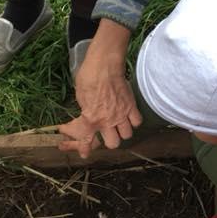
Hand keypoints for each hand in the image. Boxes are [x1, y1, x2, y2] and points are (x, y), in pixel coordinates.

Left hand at [59, 20, 141, 156]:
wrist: (104, 64)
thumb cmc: (88, 77)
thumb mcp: (79, 97)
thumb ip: (85, 111)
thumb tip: (87, 118)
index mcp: (91, 119)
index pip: (88, 140)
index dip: (84, 149)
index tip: (84, 153)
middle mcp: (107, 120)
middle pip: (113, 144)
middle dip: (108, 141)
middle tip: (105, 134)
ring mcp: (121, 114)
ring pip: (126, 135)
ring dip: (121, 132)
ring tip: (118, 126)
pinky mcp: (131, 105)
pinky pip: (137, 121)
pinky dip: (133, 122)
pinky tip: (128, 118)